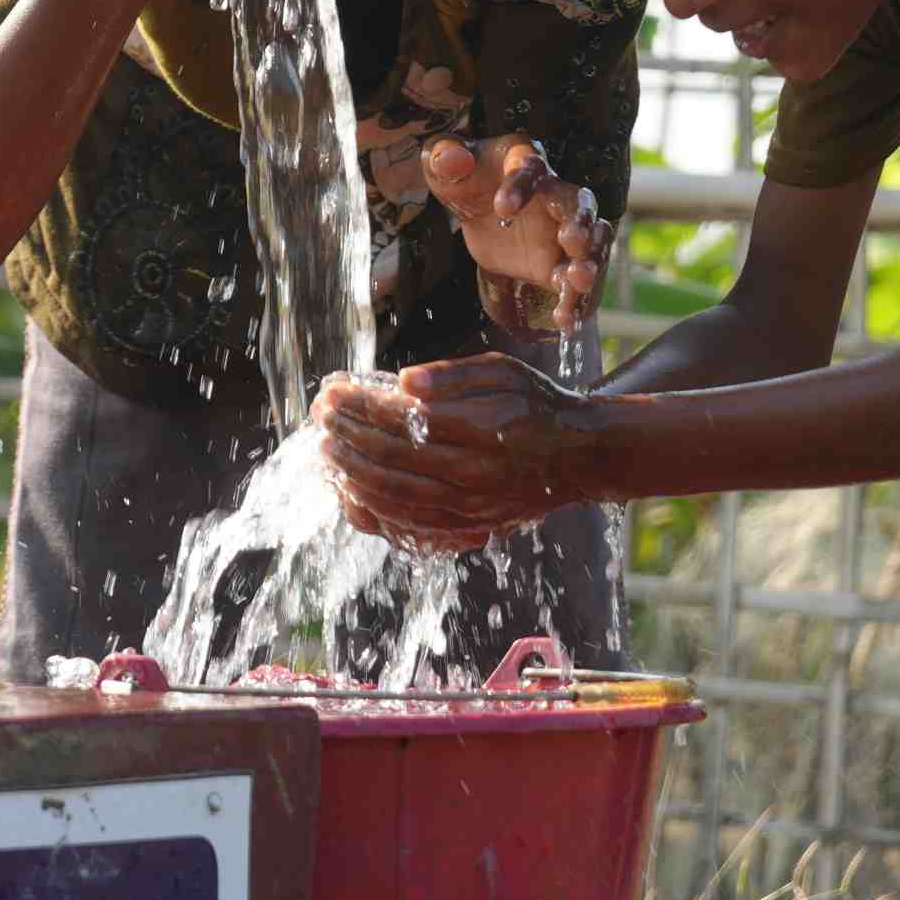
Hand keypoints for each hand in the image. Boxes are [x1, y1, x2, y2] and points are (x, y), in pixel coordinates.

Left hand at [316, 356, 595, 542]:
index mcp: (480, 429)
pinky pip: (410, 525)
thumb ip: (453, 376)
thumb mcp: (504, 372)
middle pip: (391, 457)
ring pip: (394, 496)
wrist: (579, 458)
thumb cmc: (538, 406)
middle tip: (320, 417)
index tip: (333, 391)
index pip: (402, 418)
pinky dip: (375, 510)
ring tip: (327, 452)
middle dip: (347, 436)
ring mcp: (470, 506)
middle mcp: (474, 474)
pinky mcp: (469, 527)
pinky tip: (352, 492)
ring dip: (352, 474)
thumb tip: (404, 383)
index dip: (360, 405)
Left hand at [427, 136, 610, 335]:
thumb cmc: (467, 178)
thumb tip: (450, 159)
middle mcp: (554, 194)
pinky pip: (571, 282)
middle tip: (571, 239)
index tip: (501, 209)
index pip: (529, 169)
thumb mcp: (445, 165)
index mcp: (525, 163)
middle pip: (578, 204)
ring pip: (590, 243)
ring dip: (589, 260)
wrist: (479, 209)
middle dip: (579, 221)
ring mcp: (560, 232)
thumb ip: (444, 157)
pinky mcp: (556, 264)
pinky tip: (565, 321)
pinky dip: (572, 301)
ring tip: (579, 281)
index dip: (520, 187)